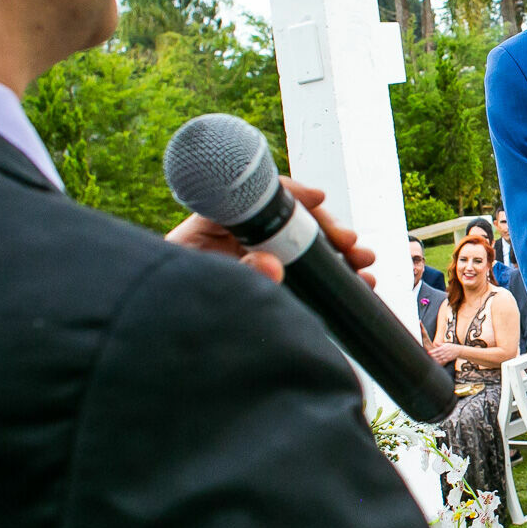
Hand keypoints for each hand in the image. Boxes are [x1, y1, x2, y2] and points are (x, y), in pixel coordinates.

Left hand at [165, 177, 376, 287]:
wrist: (161, 333)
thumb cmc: (170, 301)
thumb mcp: (201, 285)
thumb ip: (236, 275)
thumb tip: (272, 265)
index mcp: (213, 226)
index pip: (256, 196)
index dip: (290, 193)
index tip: (317, 199)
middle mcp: (239, 237)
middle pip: (291, 219)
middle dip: (327, 227)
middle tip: (351, 243)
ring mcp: (257, 258)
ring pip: (306, 244)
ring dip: (340, 251)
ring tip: (365, 264)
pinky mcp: (272, 278)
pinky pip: (307, 270)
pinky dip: (335, 273)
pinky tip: (360, 282)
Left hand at [427, 341, 461, 366]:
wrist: (458, 350)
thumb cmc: (451, 346)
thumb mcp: (446, 344)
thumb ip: (440, 344)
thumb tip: (435, 342)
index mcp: (444, 348)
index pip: (437, 350)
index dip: (432, 351)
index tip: (428, 353)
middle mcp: (445, 352)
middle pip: (438, 354)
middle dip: (433, 356)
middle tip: (428, 357)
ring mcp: (447, 356)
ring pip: (440, 358)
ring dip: (435, 359)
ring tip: (431, 360)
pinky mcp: (448, 359)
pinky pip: (443, 361)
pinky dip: (440, 362)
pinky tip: (436, 363)